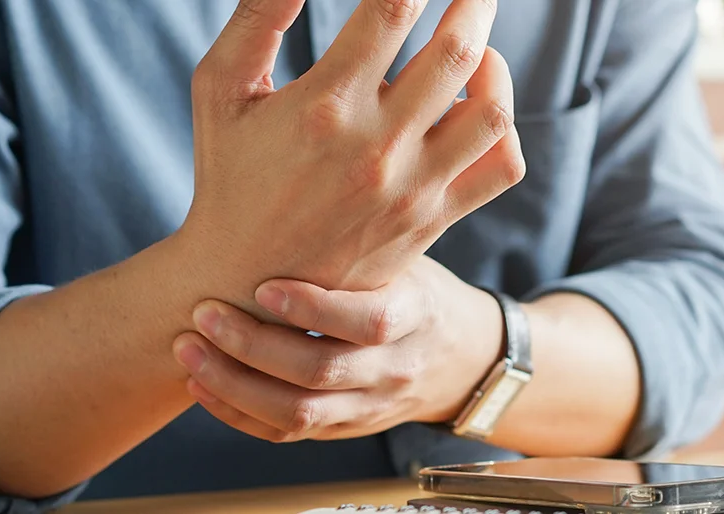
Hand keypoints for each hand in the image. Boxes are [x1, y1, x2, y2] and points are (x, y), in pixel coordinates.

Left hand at [171, 256, 504, 441]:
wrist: (458, 360)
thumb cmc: (415, 288)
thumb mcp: (406, 257)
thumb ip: (363, 236)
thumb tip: (295, 176)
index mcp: (414, 316)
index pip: (369, 322)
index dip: (314, 309)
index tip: (262, 286)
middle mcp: (393, 369)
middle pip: (320, 371)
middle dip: (253, 346)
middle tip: (203, 312)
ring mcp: (368, 407)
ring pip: (297, 413)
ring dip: (234, 385)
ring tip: (188, 350)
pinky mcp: (343, 429)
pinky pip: (285, 434)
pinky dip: (237, 413)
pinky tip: (200, 385)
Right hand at [180, 0, 525, 296]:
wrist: (244, 283)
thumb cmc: (227, 173)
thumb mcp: (220, 88)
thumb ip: (258, 15)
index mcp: (324, 106)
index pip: (393, 9)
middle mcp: (377, 147)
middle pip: (455, 49)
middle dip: (473, 2)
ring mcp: (411, 188)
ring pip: (491, 108)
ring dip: (493, 59)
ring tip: (476, 41)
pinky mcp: (431, 218)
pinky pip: (501, 166)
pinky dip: (503, 126)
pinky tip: (476, 102)